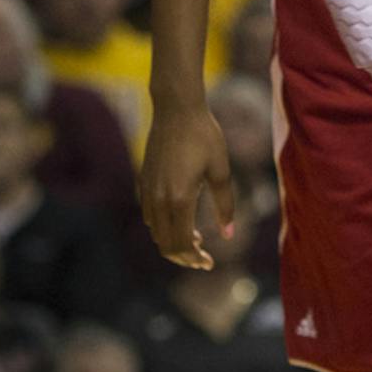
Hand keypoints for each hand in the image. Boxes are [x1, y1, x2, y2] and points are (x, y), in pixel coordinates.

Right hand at [141, 96, 236, 269]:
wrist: (176, 108)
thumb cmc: (203, 135)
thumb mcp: (221, 170)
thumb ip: (225, 205)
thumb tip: (228, 235)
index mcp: (179, 199)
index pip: (182, 244)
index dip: (195, 259)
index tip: (209, 263)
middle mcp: (159, 199)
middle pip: (166, 244)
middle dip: (184, 257)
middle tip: (203, 258)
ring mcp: (148, 190)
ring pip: (155, 232)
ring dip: (173, 241)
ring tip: (195, 238)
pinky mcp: (143, 181)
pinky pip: (150, 216)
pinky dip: (163, 226)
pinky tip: (180, 218)